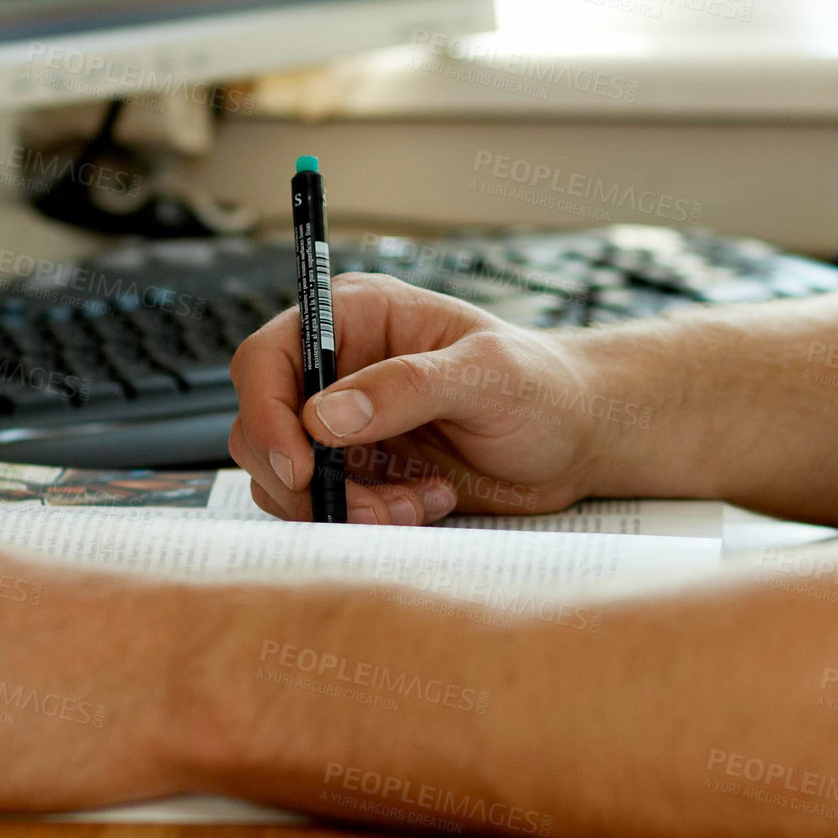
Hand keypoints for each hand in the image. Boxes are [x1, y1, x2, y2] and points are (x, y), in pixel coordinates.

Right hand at [229, 273, 605, 523]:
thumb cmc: (541, 386)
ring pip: (289, 477)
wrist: (576, 439)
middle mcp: (338, 369)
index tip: (301, 463)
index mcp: (355, 318)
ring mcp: (346, 425)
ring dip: (343, 505)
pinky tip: (427, 501)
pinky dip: (370, 518)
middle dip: (305, 477)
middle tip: (364, 505)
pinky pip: (330, 506)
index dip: (267, 412)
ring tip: (413, 504)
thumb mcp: (485, 374)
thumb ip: (406, 388)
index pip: (267, 358)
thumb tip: (326, 416)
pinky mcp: (364, 472)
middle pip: (261, 426)